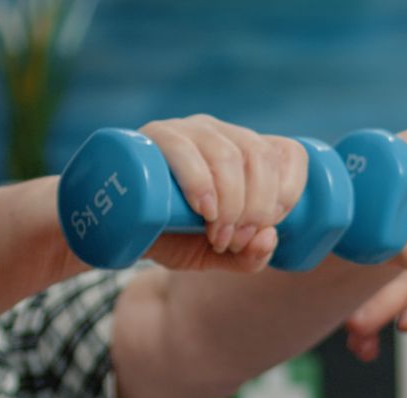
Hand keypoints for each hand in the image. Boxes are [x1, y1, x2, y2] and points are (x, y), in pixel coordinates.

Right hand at [138, 116, 308, 272]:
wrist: (116, 228)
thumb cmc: (171, 235)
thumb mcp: (215, 255)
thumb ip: (248, 257)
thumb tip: (269, 239)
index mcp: (246, 153)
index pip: (288, 154)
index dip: (290, 190)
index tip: (270, 226)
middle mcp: (222, 134)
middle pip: (260, 157)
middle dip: (257, 208)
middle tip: (235, 242)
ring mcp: (188, 130)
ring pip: (228, 155)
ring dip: (231, 204)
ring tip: (216, 237)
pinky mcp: (154, 137)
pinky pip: (185, 149)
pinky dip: (201, 183)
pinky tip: (203, 210)